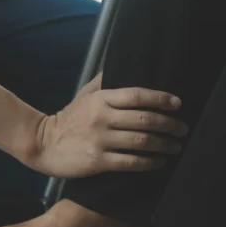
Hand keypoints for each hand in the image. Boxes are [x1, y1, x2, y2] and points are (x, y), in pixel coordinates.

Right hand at [26, 75, 187, 178]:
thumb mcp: (84, 95)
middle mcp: (103, 118)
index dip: (160, 98)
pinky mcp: (98, 161)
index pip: (137, 95)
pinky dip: (149, 162)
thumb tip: (122, 64)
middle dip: (170, 125)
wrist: (42, 144)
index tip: (177, 103)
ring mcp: (101, 140)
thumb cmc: (69, 118)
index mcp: (102, 99)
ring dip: (164, 144)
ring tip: (176, 146)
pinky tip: (159, 162)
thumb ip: (104, 81)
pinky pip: (131, 162)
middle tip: (183, 129)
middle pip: (145, 119)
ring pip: (142, 141)